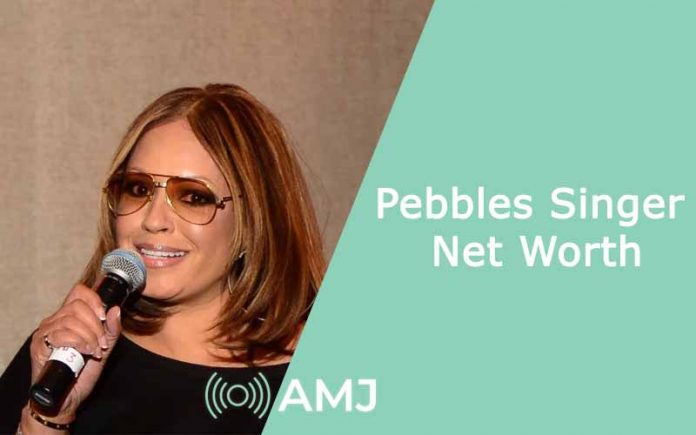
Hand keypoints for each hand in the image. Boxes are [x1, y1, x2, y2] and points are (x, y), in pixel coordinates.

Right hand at [28, 283, 121, 420]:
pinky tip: (85, 352)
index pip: (79, 292)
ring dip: (89, 335)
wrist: (67, 398)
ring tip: (94, 350)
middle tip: (102, 343)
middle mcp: (54, 320)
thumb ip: (112, 331)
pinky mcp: (39, 345)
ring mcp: (45, 332)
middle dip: (96, 324)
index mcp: (69, 317)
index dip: (95, 300)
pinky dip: (78, 342)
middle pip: (78, 305)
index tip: (104, 317)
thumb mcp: (104, 349)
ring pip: (70, 319)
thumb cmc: (82, 373)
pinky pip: (60, 334)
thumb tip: (115, 309)